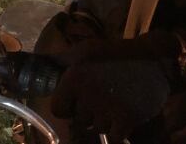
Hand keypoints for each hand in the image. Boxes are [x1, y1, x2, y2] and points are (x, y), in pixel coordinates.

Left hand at [51, 30, 181, 141]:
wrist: (154, 60)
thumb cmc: (114, 55)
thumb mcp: (83, 52)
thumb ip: (58, 62)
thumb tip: (31, 65)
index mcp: (74, 76)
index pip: (58, 109)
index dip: (68, 106)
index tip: (80, 98)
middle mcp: (88, 92)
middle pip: (79, 121)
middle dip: (89, 112)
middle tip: (104, 95)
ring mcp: (108, 107)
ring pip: (96, 129)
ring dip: (105, 120)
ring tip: (116, 100)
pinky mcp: (127, 118)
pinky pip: (112, 138)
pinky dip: (118, 131)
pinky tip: (124, 114)